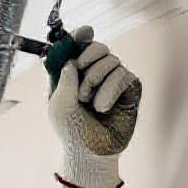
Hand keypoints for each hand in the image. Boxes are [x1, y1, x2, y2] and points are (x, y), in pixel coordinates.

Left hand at [47, 25, 140, 187]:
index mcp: (73, 76)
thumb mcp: (58, 105)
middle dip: (89, 57)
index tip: (84, 32)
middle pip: (97, 47)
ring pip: (111, 59)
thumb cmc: (71, 133)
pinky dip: (110, 90)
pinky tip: (103, 107)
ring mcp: (112, 81)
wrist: (90, 154)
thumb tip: (72, 58)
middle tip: (81, 78)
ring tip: (89, 103)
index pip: (79, 48)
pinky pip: (123, 75)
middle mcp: (93, 75)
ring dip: (96, 79)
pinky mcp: (128, 90)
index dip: (81, 36)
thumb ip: (64, 78)